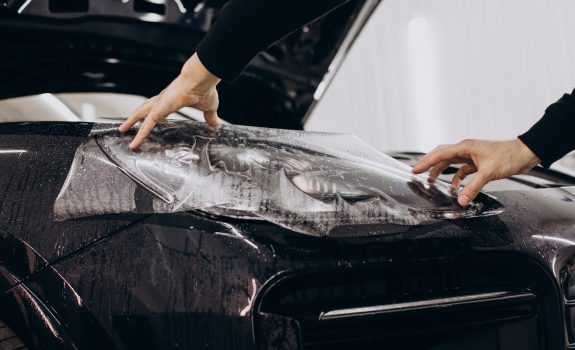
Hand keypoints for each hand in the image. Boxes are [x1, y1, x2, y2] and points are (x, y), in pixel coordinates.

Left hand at [119, 53, 220, 148]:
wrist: (200, 80)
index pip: (159, 107)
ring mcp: (159, 104)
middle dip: (136, 116)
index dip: (154, 113)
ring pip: (140, 114)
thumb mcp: (208, 107)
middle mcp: (163, 100)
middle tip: (127, 123)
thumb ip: (210, 116)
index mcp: (173, 99)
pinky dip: (140, 135)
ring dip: (131, 122)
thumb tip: (216, 124)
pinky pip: (146, 125)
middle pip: (145, 109)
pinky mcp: (158, 110)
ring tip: (122, 130)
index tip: (152, 118)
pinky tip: (134, 143)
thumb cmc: (204, 89)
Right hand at [412, 139, 540, 205]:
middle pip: (442, 155)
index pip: (440, 154)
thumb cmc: (509, 156)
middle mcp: (466, 149)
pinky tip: (456, 187)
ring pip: (451, 162)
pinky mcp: (478, 162)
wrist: (526, 153)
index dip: (426, 162)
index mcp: (465, 147)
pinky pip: (462, 169)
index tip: (415, 170)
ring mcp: (472, 155)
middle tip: (417, 172)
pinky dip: (457, 177)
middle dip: (429, 164)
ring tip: (432, 181)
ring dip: (441, 171)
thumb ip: (473, 187)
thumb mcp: (488, 173)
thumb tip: (461, 200)